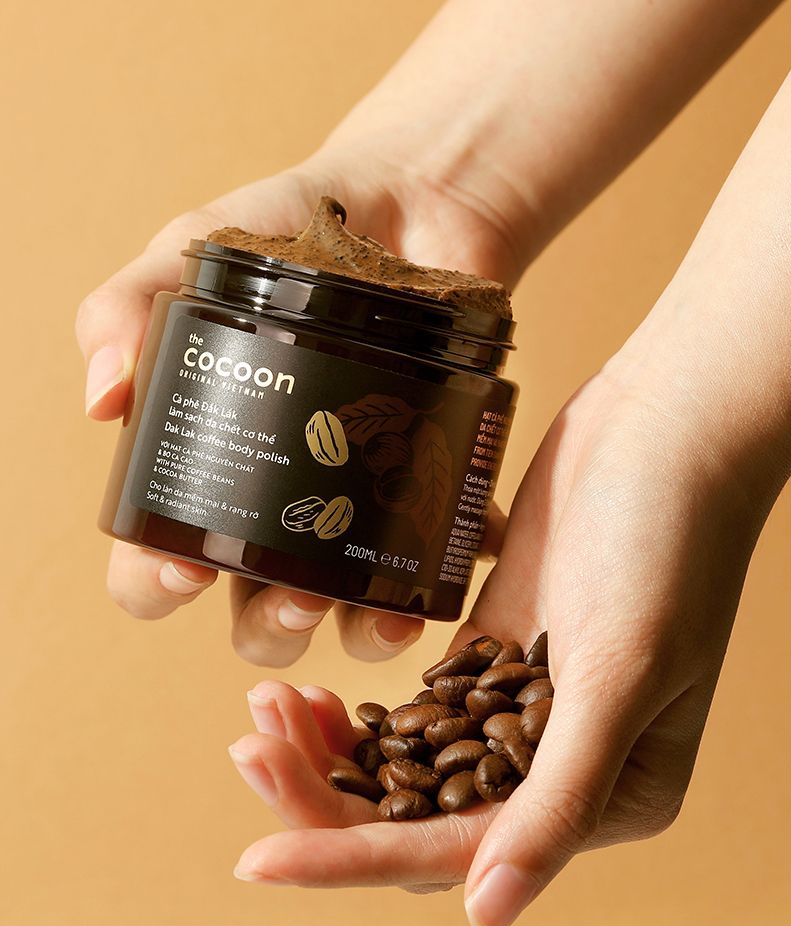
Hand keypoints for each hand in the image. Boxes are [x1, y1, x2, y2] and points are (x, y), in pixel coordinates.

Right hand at [76, 150, 519, 665]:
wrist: (407, 203)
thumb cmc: (289, 233)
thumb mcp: (199, 250)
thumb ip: (133, 305)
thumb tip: (101, 397)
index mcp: (212, 474)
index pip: (158, 563)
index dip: (156, 584)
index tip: (181, 569)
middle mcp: (279, 512)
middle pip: (258, 617)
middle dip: (272, 626)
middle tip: (298, 594)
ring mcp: (356, 511)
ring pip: (348, 616)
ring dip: (364, 635)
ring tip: (388, 614)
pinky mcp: (430, 494)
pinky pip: (442, 557)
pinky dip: (455, 568)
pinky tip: (467, 549)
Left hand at [227, 342, 782, 925]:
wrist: (659, 437)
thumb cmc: (667, 547)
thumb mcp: (623, 676)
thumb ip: (559, 799)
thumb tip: (487, 914)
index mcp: (606, 793)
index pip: (458, 849)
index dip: (353, 855)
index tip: (259, 860)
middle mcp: (557, 760)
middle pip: (418, 811)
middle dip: (326, 792)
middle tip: (250, 748)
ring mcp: (518, 704)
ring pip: (407, 759)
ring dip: (332, 747)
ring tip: (266, 711)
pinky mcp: (489, 648)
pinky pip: (413, 702)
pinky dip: (361, 705)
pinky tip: (310, 689)